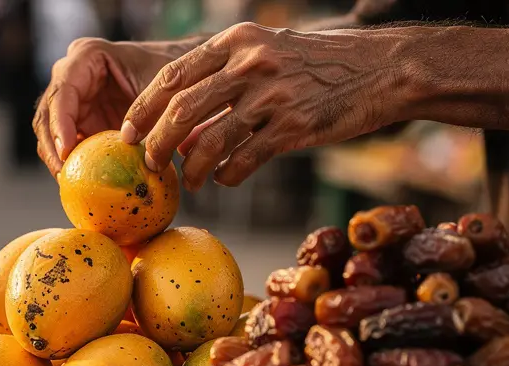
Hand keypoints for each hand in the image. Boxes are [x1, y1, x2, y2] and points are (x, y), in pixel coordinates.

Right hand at [33, 38, 188, 176]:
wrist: (182, 77)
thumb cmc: (173, 77)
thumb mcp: (163, 92)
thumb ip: (148, 118)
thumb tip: (140, 156)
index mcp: (87, 56)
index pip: (63, 91)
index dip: (60, 122)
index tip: (67, 150)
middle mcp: (72, 75)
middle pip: (48, 113)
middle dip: (53, 147)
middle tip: (64, 176)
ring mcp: (72, 100)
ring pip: (50, 132)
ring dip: (57, 159)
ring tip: (69, 184)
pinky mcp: (79, 121)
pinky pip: (66, 144)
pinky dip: (70, 163)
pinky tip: (79, 183)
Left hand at [122, 23, 402, 189]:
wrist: (382, 70)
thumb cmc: (321, 65)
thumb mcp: (269, 50)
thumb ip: (227, 72)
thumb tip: (182, 114)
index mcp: (238, 41)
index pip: (173, 75)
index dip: (143, 107)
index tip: (127, 131)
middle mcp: (250, 64)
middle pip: (181, 109)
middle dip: (156, 142)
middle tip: (149, 163)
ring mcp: (271, 97)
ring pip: (209, 141)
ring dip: (191, 168)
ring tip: (190, 181)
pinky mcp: (293, 129)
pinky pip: (243, 161)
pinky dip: (227, 176)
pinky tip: (225, 179)